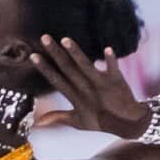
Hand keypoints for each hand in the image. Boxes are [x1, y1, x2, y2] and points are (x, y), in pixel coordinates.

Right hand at [30, 35, 149, 139]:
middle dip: (55, 53)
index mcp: (75, 97)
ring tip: (65, 39)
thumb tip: (38, 121)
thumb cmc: (100, 121)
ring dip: (76, 53)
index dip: (45, 68)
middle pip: (68, 68)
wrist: (126, 122)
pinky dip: (110, 60)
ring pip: (85, 66)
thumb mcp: (77, 122)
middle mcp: (85, 89)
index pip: (56, 80)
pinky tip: (107, 48)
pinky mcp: (115, 80)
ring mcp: (100, 84)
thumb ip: (58, 117)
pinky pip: (113, 68)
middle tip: (44, 37)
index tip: (33, 56)